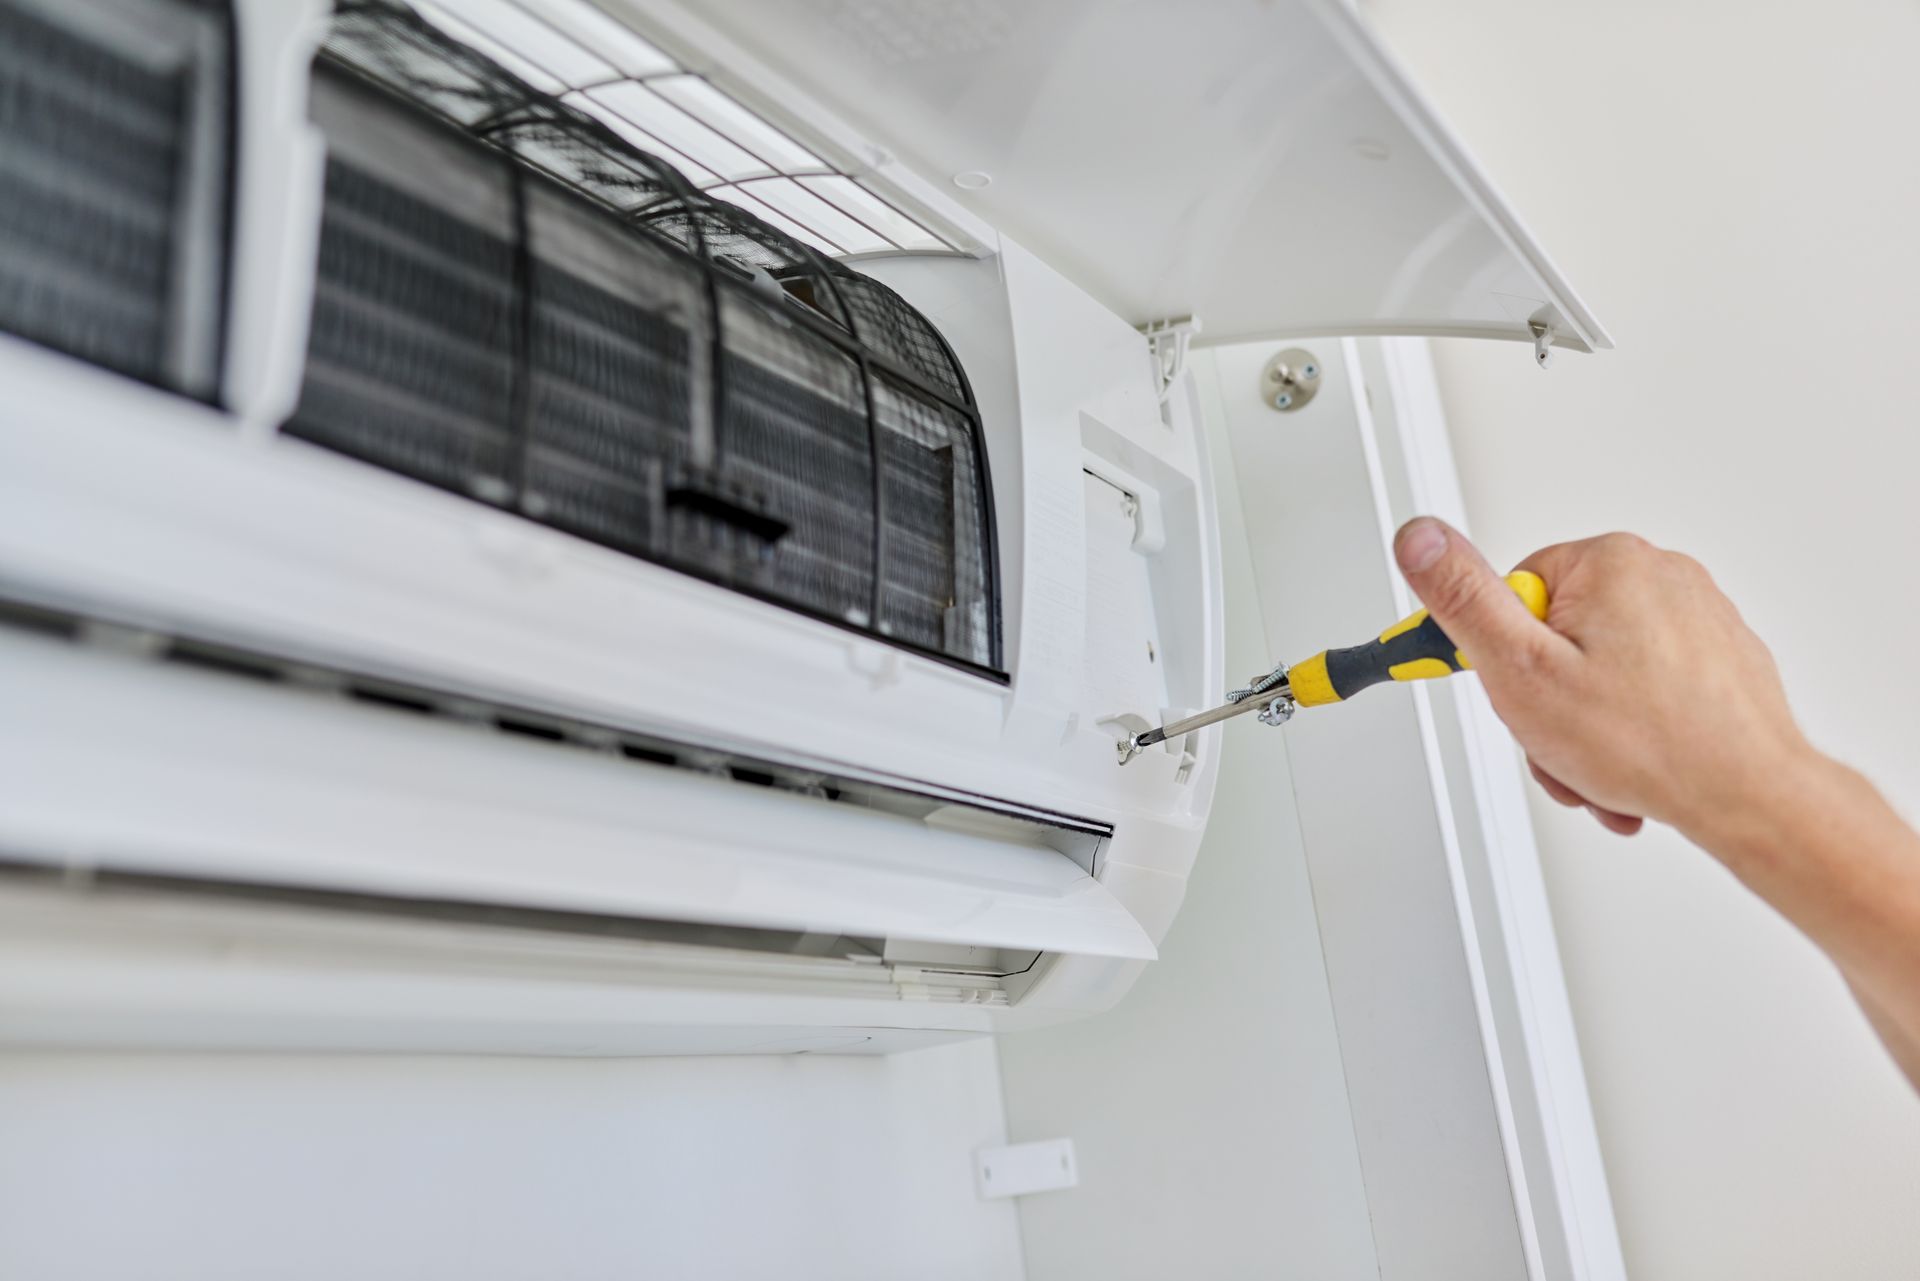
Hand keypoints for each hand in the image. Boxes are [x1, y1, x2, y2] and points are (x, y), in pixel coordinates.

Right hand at [1391, 518, 1810, 843]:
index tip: (1514, 690)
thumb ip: (1462, 599)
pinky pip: (1646, 686)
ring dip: (1585, 726)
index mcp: (1608, 563)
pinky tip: (1634, 764)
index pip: (1514, 595)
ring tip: (1599, 765)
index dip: (1503, 657)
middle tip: (1559, 739)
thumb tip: (1421, 539)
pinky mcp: (1718, 656)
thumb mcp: (1521, 670)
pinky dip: (1630, 727)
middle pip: (1557, 636)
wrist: (1749, 794)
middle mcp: (1659, 575)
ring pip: (1600, 668)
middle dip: (1547, 702)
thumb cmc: (1649, 742)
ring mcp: (1696, 616)